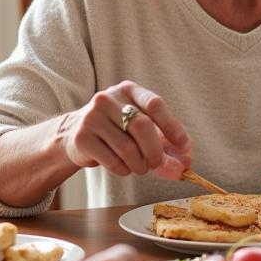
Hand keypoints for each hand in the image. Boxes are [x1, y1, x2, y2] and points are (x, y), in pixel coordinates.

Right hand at [57, 80, 191, 177]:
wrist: (75, 134)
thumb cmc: (117, 130)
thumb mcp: (140, 127)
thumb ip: (165, 142)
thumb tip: (185, 164)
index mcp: (128, 90)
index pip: (155, 104)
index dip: (172, 126)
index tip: (185, 146)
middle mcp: (108, 99)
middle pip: (142, 127)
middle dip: (156, 152)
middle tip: (159, 164)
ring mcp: (92, 117)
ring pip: (128, 148)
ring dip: (140, 165)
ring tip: (141, 168)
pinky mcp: (82, 137)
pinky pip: (112, 161)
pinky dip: (124, 170)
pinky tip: (125, 168)